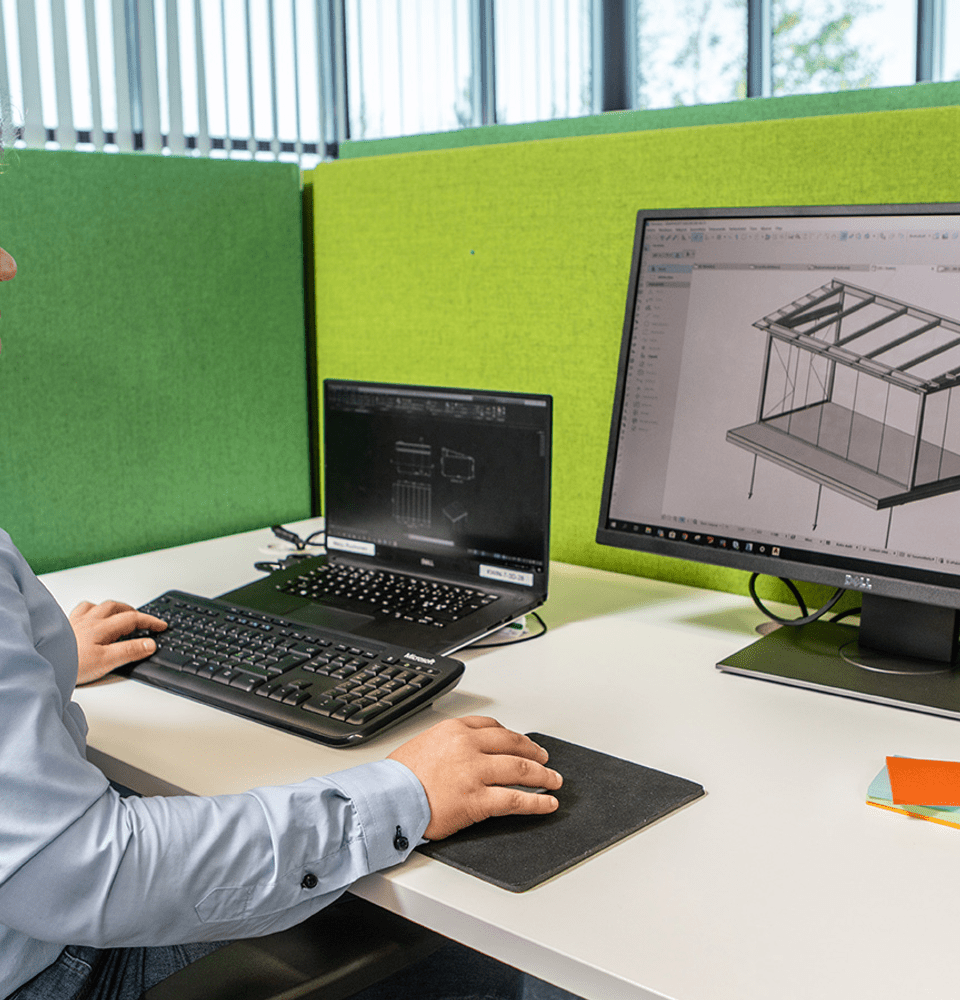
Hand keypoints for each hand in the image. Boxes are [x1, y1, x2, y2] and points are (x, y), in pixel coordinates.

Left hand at [69, 600, 166, 685]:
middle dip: (133, 612)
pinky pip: (81, 611)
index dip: (150, 621)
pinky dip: (91, 611)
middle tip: (143, 620)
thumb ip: (129, 651)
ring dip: (113, 608)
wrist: (42, 664)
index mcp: (102, 627)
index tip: (161, 626)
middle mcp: (89, 620)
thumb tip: (149, 643)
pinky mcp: (64, 627)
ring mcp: (75, 622)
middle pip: (116, 607)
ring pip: (98, 606)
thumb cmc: (70, 664)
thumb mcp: (106, 662)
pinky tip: (91, 617)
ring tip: (120, 614)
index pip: (133, 618)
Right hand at [388, 716, 561, 838]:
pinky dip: (537, 802)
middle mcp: (468, 747)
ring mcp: (475, 773)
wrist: (387, 798)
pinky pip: (516, 800)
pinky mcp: (478, 800)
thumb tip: (463, 753)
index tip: (521, 743)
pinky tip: (548, 804)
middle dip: (534, 752)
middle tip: (545, 759)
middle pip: (513, 745)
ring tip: (554, 781)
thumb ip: (447, 745)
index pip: (492, 727)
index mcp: (454, 730)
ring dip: (544, 776)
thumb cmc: (398, 777)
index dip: (512, 736)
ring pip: (521, 770)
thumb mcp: (422, 745)